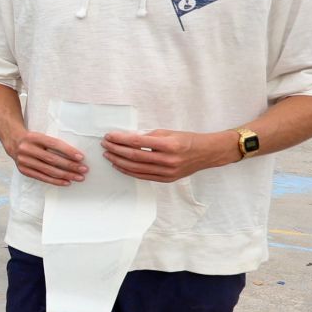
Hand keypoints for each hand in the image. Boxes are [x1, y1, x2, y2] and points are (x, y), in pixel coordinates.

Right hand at [5, 130, 86, 185]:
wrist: (13, 142)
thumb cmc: (33, 139)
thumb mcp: (42, 136)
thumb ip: (54, 144)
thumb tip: (75, 155)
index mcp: (34, 137)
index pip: (54, 144)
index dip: (68, 151)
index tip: (81, 157)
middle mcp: (27, 149)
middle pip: (52, 159)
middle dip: (70, 165)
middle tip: (84, 169)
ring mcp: (24, 161)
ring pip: (48, 170)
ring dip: (66, 175)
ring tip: (78, 177)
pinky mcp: (23, 170)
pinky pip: (42, 177)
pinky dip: (56, 181)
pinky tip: (67, 182)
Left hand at [101, 128, 228, 181]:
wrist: (207, 153)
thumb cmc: (187, 140)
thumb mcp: (168, 132)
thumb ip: (148, 136)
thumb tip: (127, 138)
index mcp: (168, 144)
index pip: (137, 142)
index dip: (120, 139)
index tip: (109, 136)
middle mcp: (168, 160)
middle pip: (134, 156)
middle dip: (116, 150)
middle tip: (105, 145)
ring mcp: (167, 172)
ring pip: (136, 168)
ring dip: (118, 161)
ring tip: (108, 155)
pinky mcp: (167, 179)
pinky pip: (143, 176)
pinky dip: (129, 171)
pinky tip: (119, 165)